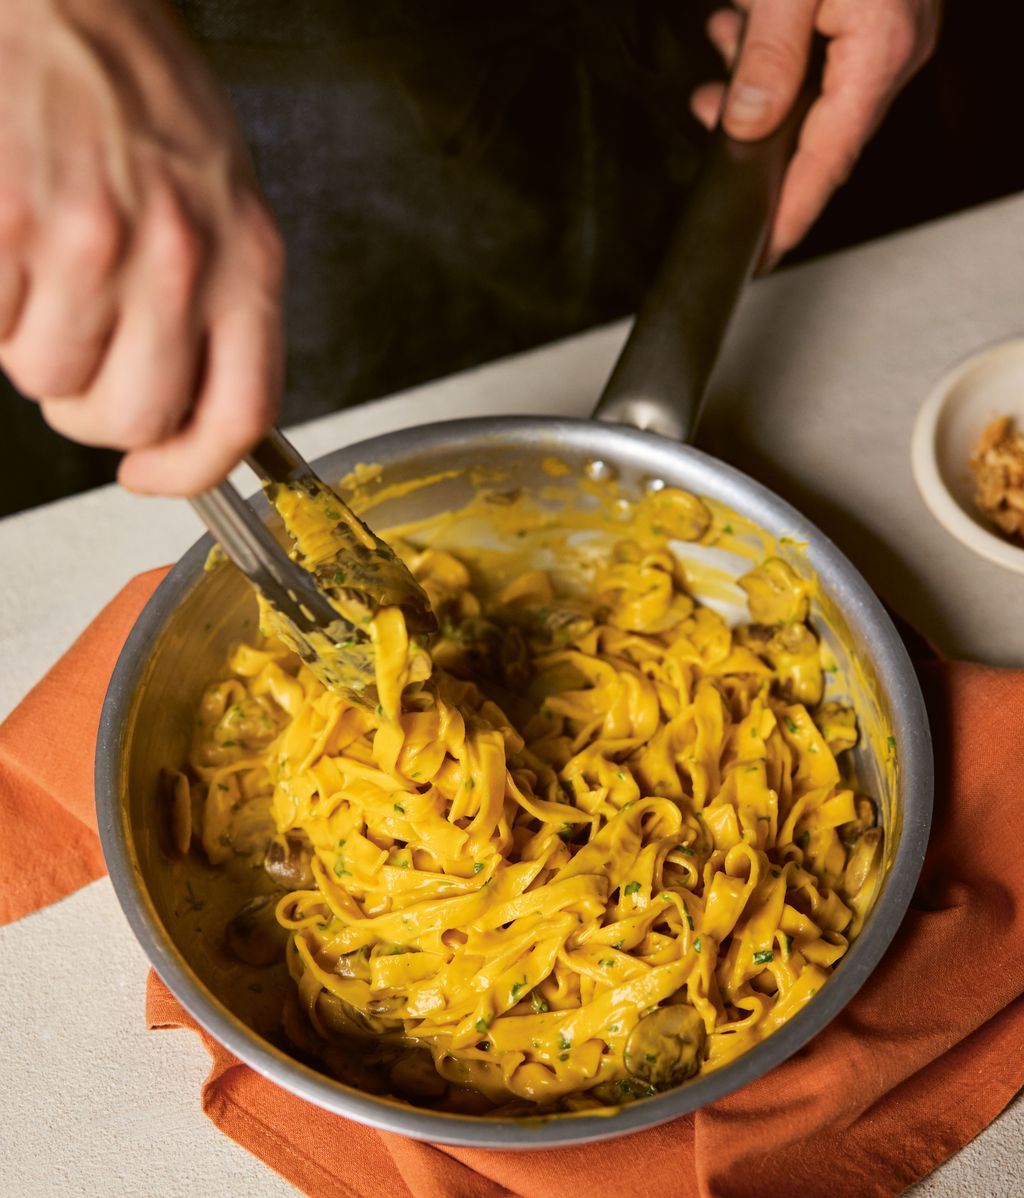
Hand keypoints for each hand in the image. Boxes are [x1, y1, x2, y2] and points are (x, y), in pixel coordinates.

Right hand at [0, 0, 283, 494]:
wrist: (65, 3)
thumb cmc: (147, 100)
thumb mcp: (228, 207)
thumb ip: (224, 311)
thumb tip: (196, 409)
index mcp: (249, 261)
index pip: (240, 417)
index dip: (190, 468)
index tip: (152, 471)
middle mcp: (182, 258)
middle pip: (132, 417)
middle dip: (94, 409)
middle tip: (83, 359)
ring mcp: (93, 242)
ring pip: (49, 380)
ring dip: (36, 348)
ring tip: (47, 278)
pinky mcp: (12, 223)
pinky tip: (15, 245)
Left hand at [691, 0, 940, 265]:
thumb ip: (767, 56)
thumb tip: (747, 125)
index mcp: (880, 50)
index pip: (827, 163)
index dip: (791, 215)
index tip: (763, 255)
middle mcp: (896, 48)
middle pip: (820, 137)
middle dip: (757, 149)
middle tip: (711, 147)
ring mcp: (895, 32)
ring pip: (815, 96)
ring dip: (756, 95)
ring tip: (714, 87)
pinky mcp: (882, 12)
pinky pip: (825, 57)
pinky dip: (775, 58)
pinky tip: (738, 37)